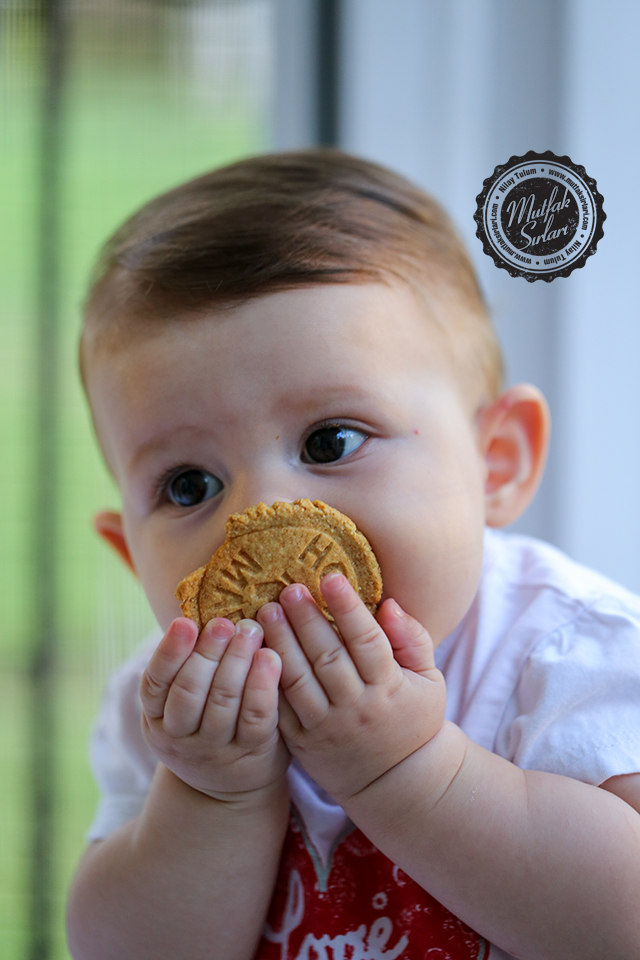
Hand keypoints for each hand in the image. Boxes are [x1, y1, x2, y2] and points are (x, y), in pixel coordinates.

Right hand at [140, 617, 289, 800]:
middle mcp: (179, 737)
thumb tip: (206, 605)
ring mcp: (215, 750)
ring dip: (237, 661)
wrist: (230, 785)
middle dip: (208, 652)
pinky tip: (272, 657)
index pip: (155, 682)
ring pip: (224, 701)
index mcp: (156, 717)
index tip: (185, 622)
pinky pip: (257, 717)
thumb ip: (190, 663)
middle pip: (190, 690)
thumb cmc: (207, 722)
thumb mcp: (184, 702)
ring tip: (251, 630)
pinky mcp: (251, 754)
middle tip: (226, 622)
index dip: (170, 651)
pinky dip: (263, 686)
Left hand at [256, 573, 445, 802]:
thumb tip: (389, 603)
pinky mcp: (303, 742)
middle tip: (288, 588)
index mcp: (389, 687)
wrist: (396, 782)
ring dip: (280, 643)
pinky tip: (255, 651)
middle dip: (306, 619)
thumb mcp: (429, 681)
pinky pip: (281, 708)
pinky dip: (266, 679)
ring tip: (267, 611)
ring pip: (298, 679)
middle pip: (327, 657)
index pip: (366, 641)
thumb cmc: (414, 719)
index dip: (348, 608)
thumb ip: (413, 640)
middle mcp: (356, 707)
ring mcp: (326, 726)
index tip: (331, 577)